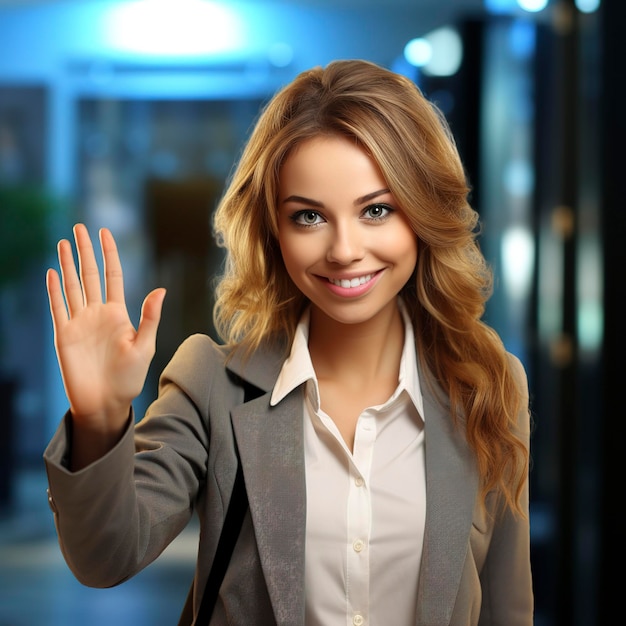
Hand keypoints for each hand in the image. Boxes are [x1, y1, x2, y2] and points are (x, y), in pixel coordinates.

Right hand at [46, 224, 164, 463]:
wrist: (106, 402)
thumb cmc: (129, 378)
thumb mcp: (144, 346)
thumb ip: (150, 317)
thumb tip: (161, 289)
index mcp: (118, 313)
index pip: (112, 275)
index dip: (109, 254)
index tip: (105, 232)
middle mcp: (97, 314)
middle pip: (89, 275)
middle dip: (85, 251)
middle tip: (80, 227)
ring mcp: (79, 323)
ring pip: (71, 286)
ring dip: (66, 265)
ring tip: (64, 242)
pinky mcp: (63, 336)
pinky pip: (57, 308)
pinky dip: (53, 290)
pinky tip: (52, 272)